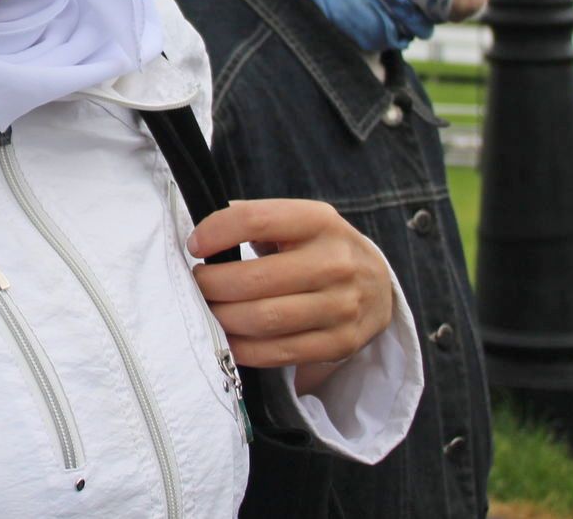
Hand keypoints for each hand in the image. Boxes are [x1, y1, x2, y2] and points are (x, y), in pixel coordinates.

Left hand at [188, 198, 393, 388]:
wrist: (378, 285)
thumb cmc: (320, 247)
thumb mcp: (298, 220)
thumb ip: (255, 220)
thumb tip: (200, 236)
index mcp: (319, 221)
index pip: (255, 220)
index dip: (214, 232)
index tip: (194, 246)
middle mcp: (335, 262)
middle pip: (254, 279)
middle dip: (210, 285)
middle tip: (194, 285)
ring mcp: (341, 306)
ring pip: (263, 319)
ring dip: (222, 318)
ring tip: (207, 310)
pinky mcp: (340, 343)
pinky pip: (278, 352)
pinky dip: (242, 348)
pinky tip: (227, 337)